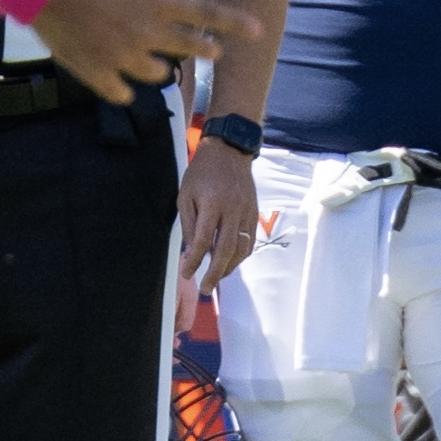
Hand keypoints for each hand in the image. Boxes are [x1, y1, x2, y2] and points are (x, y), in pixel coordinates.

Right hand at [28, 0, 257, 104]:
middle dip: (204, 49)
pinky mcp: (99, 71)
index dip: (234, 23)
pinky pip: (121, 91)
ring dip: (157, 66)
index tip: (258, 31)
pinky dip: (122, 87)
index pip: (206, 14)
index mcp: (155, 3)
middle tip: (211, 50)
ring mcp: (123, 55)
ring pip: (156, 73)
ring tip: (152, 61)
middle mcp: (146, 32)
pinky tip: (120, 83)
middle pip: (188, 47)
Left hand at [176, 137, 259, 293]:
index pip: (202, 240)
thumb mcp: (185, 194)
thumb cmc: (201, 173)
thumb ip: (188, 223)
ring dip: (229, 267)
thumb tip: (191, 251)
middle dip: (215, 273)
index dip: (194, 260)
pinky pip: (250, 241)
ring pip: (241, 248)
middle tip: (206, 288)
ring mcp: (247, 212)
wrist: (228, 152)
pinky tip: (230, 262)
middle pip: (226, 250)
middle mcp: (232, 210)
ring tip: (216, 277)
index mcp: (211, 204)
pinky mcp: (255, 214)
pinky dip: (240, 256)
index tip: (187, 273)